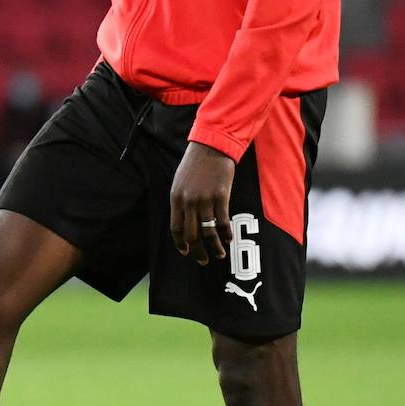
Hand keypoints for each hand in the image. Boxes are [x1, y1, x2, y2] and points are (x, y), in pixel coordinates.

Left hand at [169, 142, 234, 264]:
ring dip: (214, 247)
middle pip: (192, 234)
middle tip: (203, 260)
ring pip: (208, 232)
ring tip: (219, 254)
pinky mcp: (221, 196)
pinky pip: (223, 221)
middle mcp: (188, 201)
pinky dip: (226, 233)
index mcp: (176, 198)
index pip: (176, 228)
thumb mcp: (181, 181)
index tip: (186, 252)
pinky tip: (228, 239)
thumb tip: (185, 220)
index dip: (181, 243)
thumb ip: (181, 201)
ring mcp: (205, 199)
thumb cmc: (196, 163)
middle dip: (198, 251)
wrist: (212, 145)